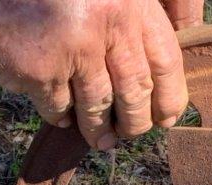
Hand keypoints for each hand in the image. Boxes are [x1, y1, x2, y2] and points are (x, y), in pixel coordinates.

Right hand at [0, 0, 204, 148]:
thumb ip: (124, 26)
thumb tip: (156, 82)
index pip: (167, 59)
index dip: (170, 96)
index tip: (167, 116)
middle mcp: (107, 19)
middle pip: (138, 90)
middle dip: (137, 121)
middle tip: (132, 132)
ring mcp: (74, 45)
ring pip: (101, 107)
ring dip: (101, 130)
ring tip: (101, 138)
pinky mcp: (41, 69)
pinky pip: (61, 110)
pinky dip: (62, 117)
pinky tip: (61, 114)